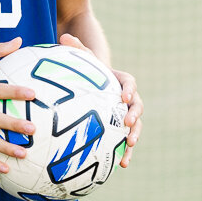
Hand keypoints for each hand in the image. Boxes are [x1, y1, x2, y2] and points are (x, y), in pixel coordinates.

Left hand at [58, 33, 142, 167]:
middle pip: (137, 107)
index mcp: (122, 81)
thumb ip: (77, 49)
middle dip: (134, 116)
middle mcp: (129, 99)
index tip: (124, 96)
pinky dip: (126, 152)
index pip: (130, 83)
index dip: (129, 89)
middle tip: (128, 123)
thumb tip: (63, 36)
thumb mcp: (84, 59)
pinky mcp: (121, 129)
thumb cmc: (89, 72)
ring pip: (136, 127)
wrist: (96, 86)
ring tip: (128, 148)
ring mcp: (127, 115)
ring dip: (134, 138)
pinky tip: (121, 165)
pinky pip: (126, 141)